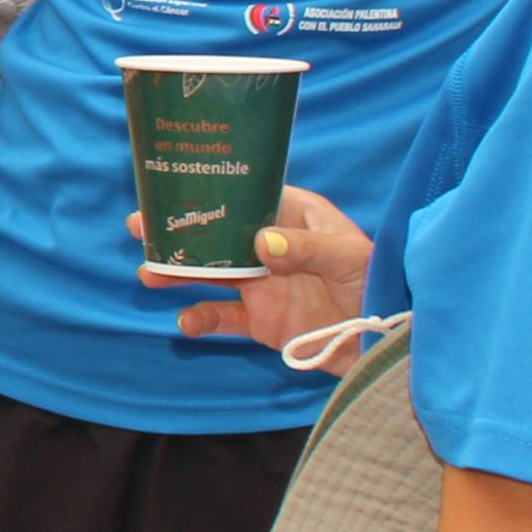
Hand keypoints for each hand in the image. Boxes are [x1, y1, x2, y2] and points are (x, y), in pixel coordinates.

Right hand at [136, 182, 373, 355]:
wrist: (392, 345)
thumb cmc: (380, 285)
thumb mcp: (350, 258)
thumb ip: (306, 248)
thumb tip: (260, 242)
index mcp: (295, 218)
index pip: (247, 195)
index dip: (211, 190)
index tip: (174, 186)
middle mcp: (272, 248)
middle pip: (217, 234)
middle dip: (180, 231)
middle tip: (139, 227)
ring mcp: (264, 286)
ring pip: (210, 274)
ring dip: (179, 273)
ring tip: (149, 275)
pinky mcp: (262, 323)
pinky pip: (223, 318)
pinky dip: (200, 319)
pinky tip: (186, 321)